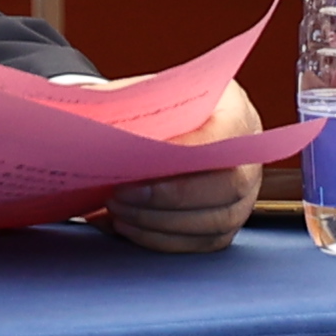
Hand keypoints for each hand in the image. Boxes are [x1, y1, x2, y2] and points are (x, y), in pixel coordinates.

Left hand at [103, 80, 263, 253]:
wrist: (178, 122)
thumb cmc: (163, 107)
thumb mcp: (147, 93)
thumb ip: (124, 103)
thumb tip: (85, 122)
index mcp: (234, 110)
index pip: (223, 136)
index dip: (187, 152)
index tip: (140, 159)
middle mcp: (249, 156)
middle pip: (226, 186)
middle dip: (169, 196)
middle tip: (119, 194)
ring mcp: (245, 195)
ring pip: (216, 222)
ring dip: (160, 223)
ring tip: (116, 211)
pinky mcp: (227, 222)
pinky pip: (202, 242)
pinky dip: (162, 240)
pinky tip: (127, 227)